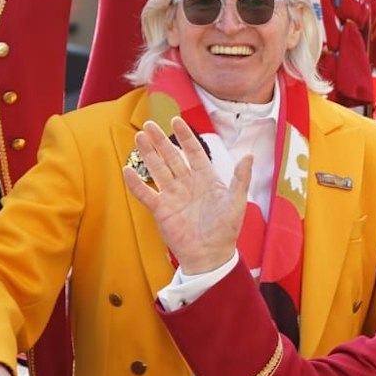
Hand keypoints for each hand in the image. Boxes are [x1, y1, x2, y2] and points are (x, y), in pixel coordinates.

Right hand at [121, 116, 250, 275]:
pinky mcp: (161, 210)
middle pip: (171, 157)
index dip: (185, 136)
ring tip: (139, 137)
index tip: (176, 120)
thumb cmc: (226, 229)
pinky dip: (136, 183)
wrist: (211, 255)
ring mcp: (172, 196)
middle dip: (160, 141)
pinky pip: (145, 193)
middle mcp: (187, 184)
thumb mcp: (236, 201)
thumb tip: (249, 155)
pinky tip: (127, 169)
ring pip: (157, 170)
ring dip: (148, 154)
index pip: (194, 152)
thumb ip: (241, 178)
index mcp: (206, 179)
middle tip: (149, 124)